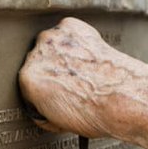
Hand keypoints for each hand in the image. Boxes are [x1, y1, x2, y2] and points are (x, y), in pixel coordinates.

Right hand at [19, 17, 141, 137]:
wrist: (120, 95)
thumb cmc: (93, 111)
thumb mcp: (55, 122)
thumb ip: (41, 106)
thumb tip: (43, 102)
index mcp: (28, 78)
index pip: (27, 83)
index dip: (42, 90)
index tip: (52, 92)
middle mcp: (36, 54)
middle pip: (38, 61)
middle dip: (51, 70)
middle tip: (70, 81)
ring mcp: (54, 37)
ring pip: (52, 45)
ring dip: (62, 53)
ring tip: (81, 69)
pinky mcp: (71, 26)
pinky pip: (68, 32)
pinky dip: (77, 40)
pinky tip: (87, 55)